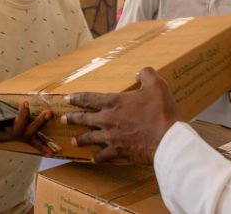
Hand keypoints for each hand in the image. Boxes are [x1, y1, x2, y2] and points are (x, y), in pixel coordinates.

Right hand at [0, 102, 55, 156]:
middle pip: (11, 132)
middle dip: (21, 118)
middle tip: (24, 104)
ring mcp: (9, 136)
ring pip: (24, 134)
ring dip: (37, 125)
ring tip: (47, 114)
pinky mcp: (17, 136)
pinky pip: (30, 141)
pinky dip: (41, 146)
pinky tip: (51, 152)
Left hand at [62, 67, 180, 163]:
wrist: (167, 139)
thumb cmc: (161, 111)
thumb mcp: (157, 85)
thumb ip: (147, 75)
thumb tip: (141, 72)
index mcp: (115, 102)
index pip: (90, 98)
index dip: (77, 97)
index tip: (67, 98)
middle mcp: (108, 119)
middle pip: (85, 118)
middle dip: (73, 118)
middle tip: (63, 119)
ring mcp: (112, 137)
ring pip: (90, 138)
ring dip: (81, 139)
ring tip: (73, 141)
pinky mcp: (119, 151)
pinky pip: (104, 156)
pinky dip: (98, 158)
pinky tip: (93, 159)